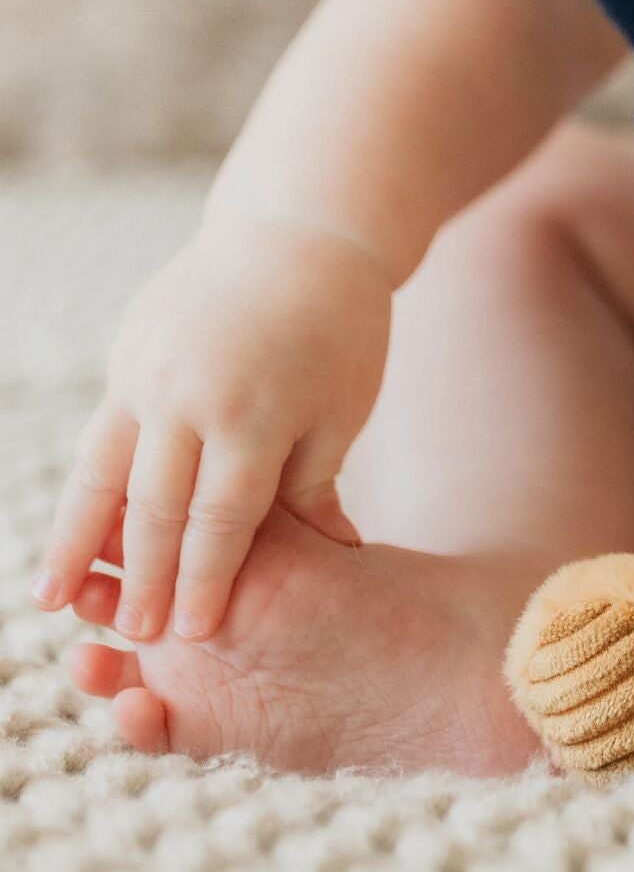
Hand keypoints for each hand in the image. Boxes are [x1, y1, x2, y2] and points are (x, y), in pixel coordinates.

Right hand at [33, 209, 392, 642]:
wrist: (298, 234)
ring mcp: (148, 372)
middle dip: (143, 578)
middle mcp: (190, 397)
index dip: (207, 581)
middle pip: (157, 506)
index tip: (196, 635)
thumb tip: (338, 551)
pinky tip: (67, 529)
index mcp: (255, 414)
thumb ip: (317, 482)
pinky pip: (101, 432)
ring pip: (101, 473)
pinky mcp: (127, 354)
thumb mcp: (344, 405)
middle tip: (134, 637)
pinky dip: (81, 486)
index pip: (222, 519)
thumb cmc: (341, 327)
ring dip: (75, 541)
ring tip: (50, 598)